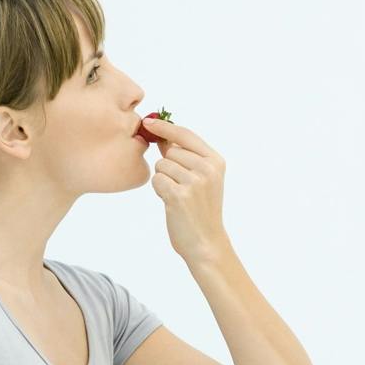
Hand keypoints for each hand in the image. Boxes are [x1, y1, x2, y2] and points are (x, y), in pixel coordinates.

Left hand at [143, 116, 230, 263]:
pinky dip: (159, 190)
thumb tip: (162, 135)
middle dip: (168, 165)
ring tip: (177, 195)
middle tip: (180, 186)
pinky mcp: (179, 195)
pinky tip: (171, 202)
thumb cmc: (200, 210)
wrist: (206, 242)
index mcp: (216, 161)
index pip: (185, 134)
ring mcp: (194, 182)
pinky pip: (157, 180)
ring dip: (164, 179)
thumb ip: (186, 156)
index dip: (165, 126)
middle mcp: (208, 169)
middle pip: (171, 151)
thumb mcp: (202, 178)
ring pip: (162, 165)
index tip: (148, 121)